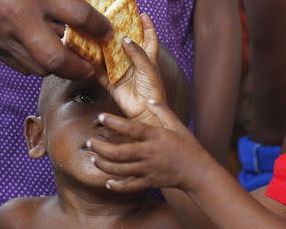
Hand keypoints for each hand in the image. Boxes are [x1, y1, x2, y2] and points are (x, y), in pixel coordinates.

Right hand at [0, 0, 115, 78]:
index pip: (79, 16)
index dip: (101, 27)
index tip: (107, 30)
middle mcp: (17, 17)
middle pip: (57, 59)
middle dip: (80, 68)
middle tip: (90, 66)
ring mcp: (0, 34)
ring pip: (37, 68)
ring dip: (58, 68)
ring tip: (68, 60)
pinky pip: (18, 65)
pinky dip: (36, 65)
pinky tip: (42, 54)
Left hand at [87, 101, 212, 191]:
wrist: (198, 171)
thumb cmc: (188, 145)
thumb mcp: (177, 124)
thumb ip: (162, 111)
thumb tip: (149, 99)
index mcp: (154, 136)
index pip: (130, 128)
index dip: (113, 122)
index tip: (100, 117)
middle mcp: (148, 153)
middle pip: (118, 152)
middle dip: (99, 147)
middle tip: (87, 142)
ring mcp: (147, 169)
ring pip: (120, 169)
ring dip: (103, 164)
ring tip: (93, 157)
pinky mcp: (149, 182)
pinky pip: (129, 186)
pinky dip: (117, 186)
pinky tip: (108, 182)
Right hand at [97, 14, 166, 123]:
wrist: (144, 114)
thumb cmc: (152, 91)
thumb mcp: (148, 68)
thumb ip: (137, 52)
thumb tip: (125, 38)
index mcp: (148, 58)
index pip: (149, 38)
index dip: (147, 25)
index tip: (141, 13)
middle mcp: (134, 63)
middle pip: (126, 43)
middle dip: (119, 31)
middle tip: (110, 19)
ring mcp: (121, 72)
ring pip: (110, 56)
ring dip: (103, 46)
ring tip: (94, 32)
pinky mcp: (111, 83)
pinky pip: (99, 72)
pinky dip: (93, 65)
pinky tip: (85, 54)